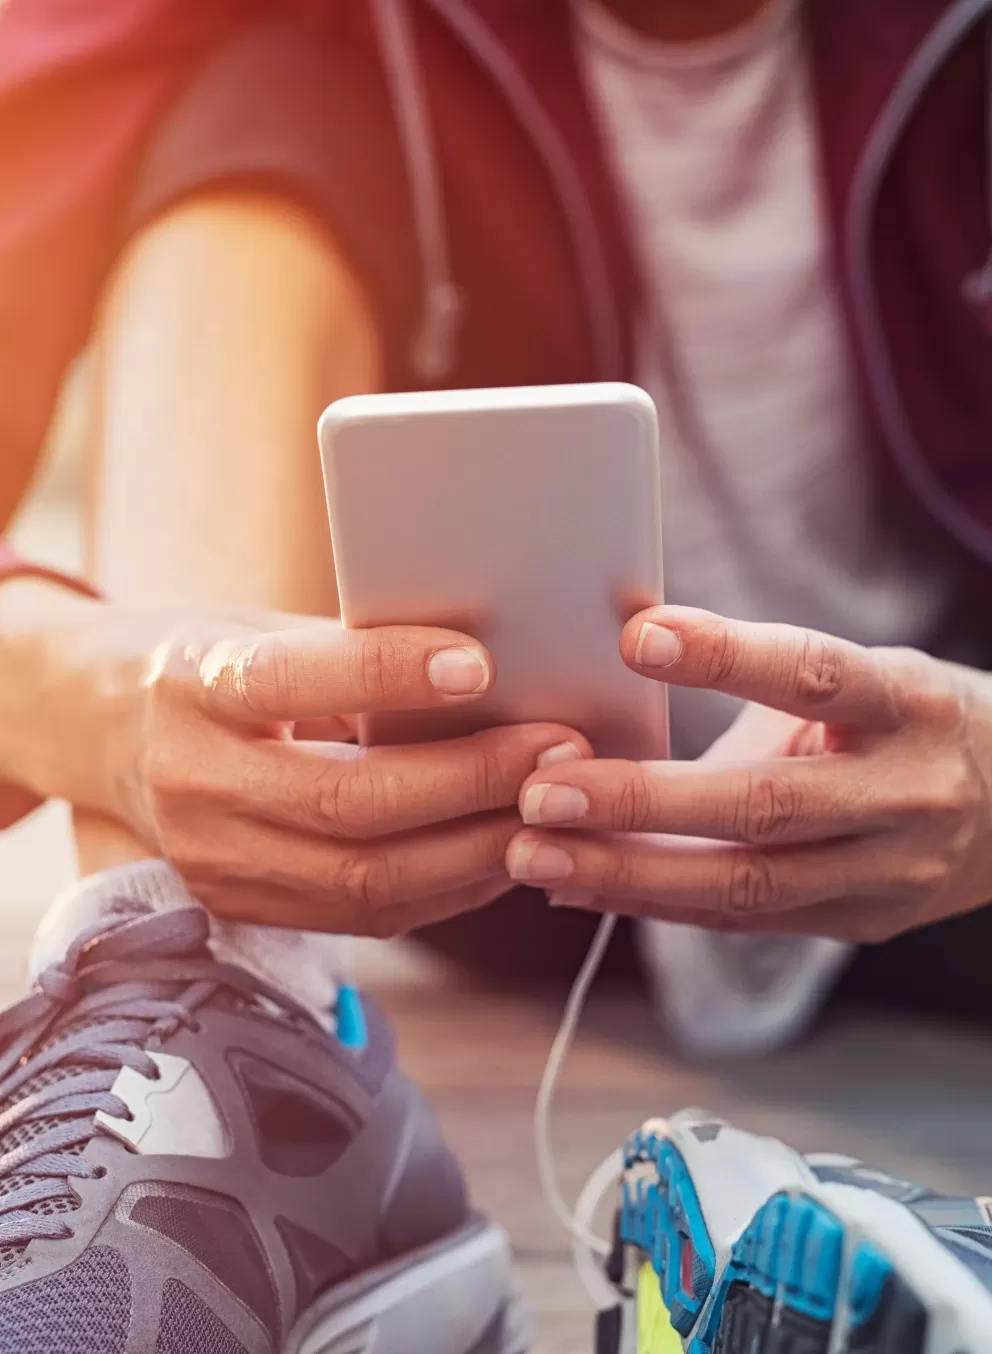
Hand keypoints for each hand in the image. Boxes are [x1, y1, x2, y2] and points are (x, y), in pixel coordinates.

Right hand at [13, 597, 587, 932]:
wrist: (101, 732)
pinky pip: (364, 917)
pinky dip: (447, 889)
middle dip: (472, 782)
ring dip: (477, 851)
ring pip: (366, 881)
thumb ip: (348, 654)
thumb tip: (487, 670)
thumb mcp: (255, 630)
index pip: (290, 682)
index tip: (480, 662)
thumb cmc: (202, 662)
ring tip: (555, 811)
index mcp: (193, 687)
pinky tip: (505, 853)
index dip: (388, 674)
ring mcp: (215, 861)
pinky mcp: (243, 908)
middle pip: (348, 805)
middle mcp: (195, 784)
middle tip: (561, 751)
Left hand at [505, 606, 991, 942]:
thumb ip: (756, 670)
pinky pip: (745, 919)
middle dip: (643, 802)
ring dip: (628, 874)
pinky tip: (580, 889)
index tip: (635, 636)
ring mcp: (890, 872)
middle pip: (765, 805)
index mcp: (908, 704)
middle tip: (541, 794)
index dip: (726, 657)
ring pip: (746, 884)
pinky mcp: (863, 922)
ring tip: (534, 857)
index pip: (815, 675)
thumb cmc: (907, 721)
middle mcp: (906, 793)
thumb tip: (620, 627)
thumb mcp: (860, 676)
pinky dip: (658, 903)